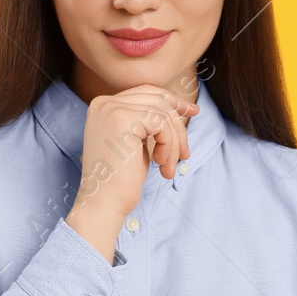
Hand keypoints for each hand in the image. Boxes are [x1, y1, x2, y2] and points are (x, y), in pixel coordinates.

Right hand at [68, 83, 198, 257]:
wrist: (104, 203)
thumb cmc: (121, 179)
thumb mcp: (136, 142)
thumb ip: (149, 122)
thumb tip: (181, 105)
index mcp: (104, 105)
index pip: (146, 92)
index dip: (172, 101)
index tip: (192, 112)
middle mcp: (104, 102)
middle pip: (156, 98)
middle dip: (177, 123)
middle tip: (185, 151)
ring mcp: (111, 109)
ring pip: (162, 112)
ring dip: (173, 141)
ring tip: (168, 166)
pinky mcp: (122, 119)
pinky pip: (161, 123)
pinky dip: (169, 145)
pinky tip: (161, 165)